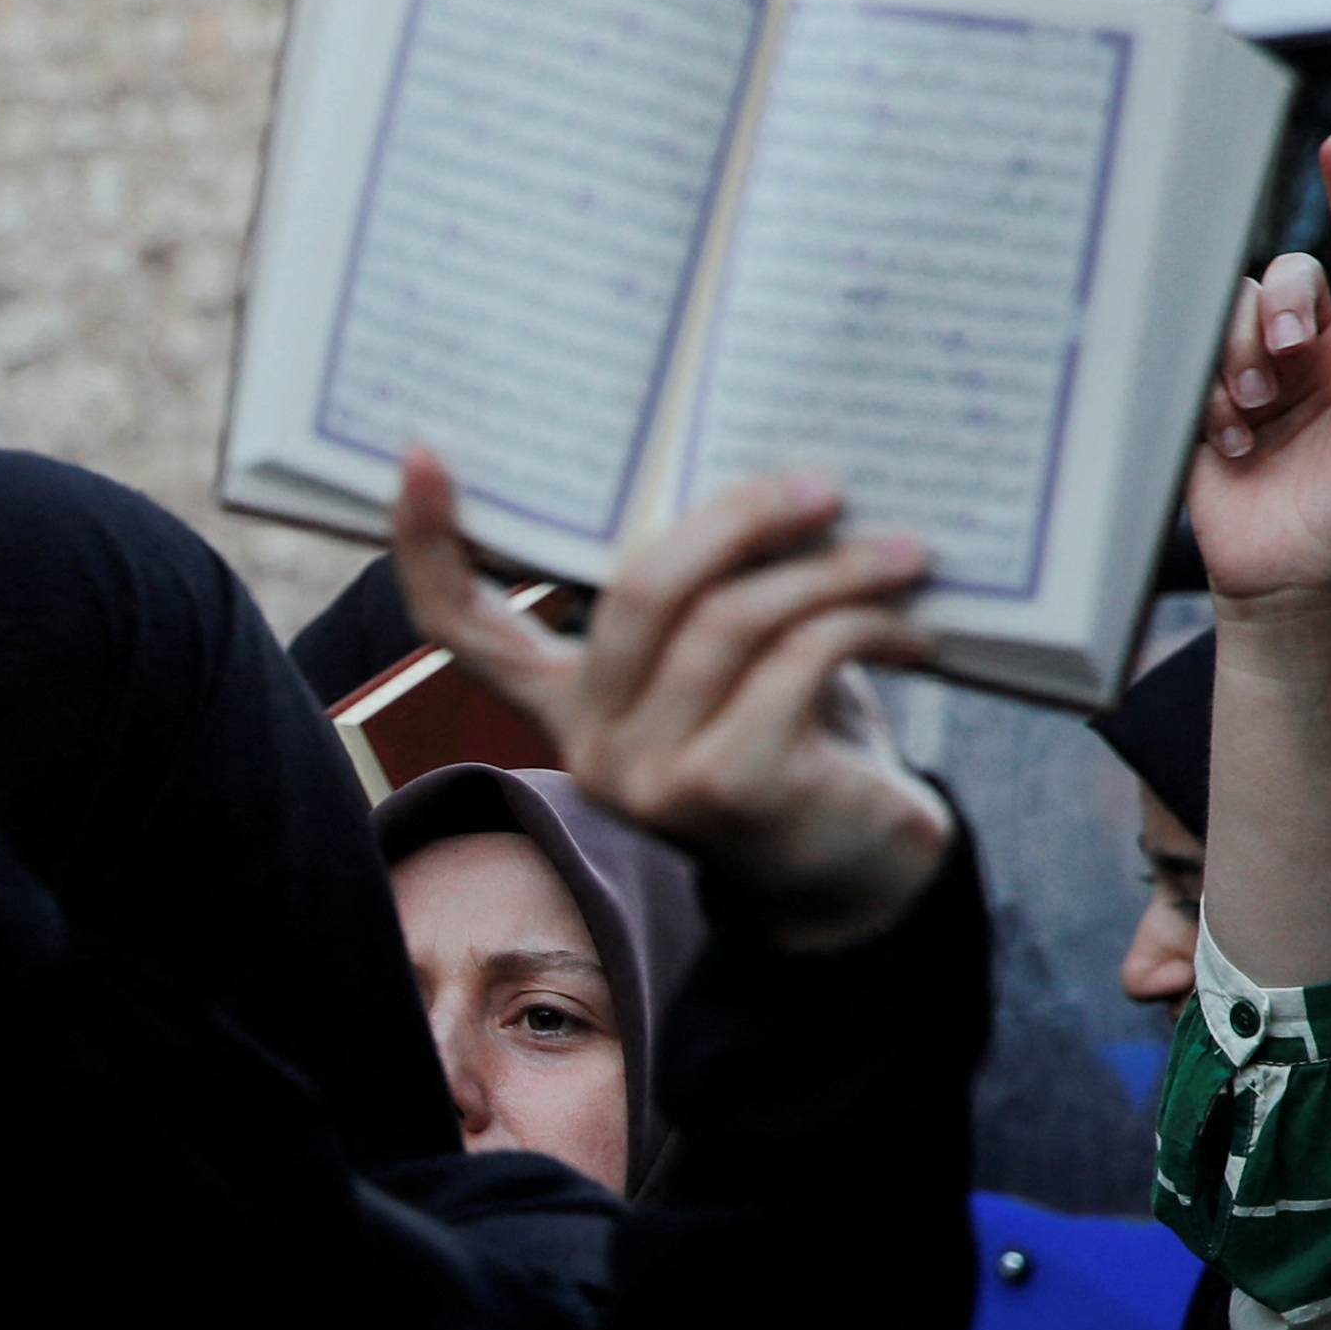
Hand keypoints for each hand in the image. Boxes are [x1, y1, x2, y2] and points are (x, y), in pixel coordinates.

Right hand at [394, 451, 951, 952]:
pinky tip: (911, 630)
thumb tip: (761, 466)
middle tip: (823, 487)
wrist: (860, 875)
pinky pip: (793, 663)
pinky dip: (862, 625)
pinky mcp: (724, 788)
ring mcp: (644, 775)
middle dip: (739, 516)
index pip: (460, 624)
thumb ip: (710, 588)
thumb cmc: (799, 738)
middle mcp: (586, 741)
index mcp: (567, 698)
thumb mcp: (735, 657)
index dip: (426, 542)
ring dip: (831, 571)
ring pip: (727, 619)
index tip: (419, 454)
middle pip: (635, 588)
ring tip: (901, 553)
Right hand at [1191, 131, 1330, 616]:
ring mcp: (1254, 378)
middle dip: (1283, 305)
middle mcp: (1310, 350)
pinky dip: (1209, 400)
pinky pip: (1189, 366)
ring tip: (1258, 417)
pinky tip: (1230, 445)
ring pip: (1231, 315)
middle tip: (1290, 357)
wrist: (1295, 581)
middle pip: (1285, 276)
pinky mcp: (1203, 408)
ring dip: (1244, 358)